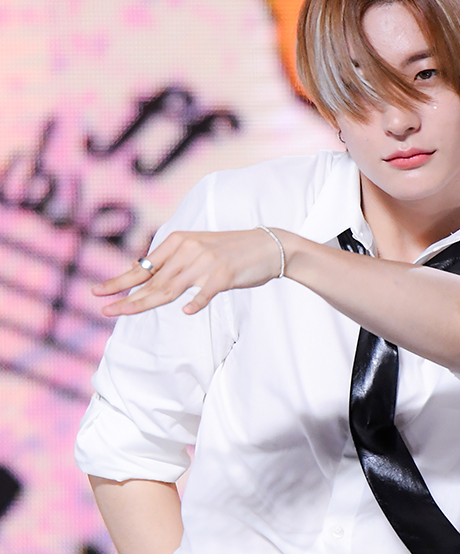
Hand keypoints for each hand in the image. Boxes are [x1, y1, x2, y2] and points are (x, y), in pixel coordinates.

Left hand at [92, 228, 286, 315]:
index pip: (144, 267)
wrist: (267, 246)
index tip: (98, 292)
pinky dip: (197, 301)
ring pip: (171, 288)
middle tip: (104, 310)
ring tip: (125, 312)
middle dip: (127, 297)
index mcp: (179, 242)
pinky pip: (206, 292)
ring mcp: (206, 262)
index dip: (120, 280)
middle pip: (153, 281)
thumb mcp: (198, 248)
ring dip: (146, 302)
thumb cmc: (231, 251)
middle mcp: (188, 250)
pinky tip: (186, 311)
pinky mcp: (224, 274)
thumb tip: (144, 271)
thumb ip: (174, 260)